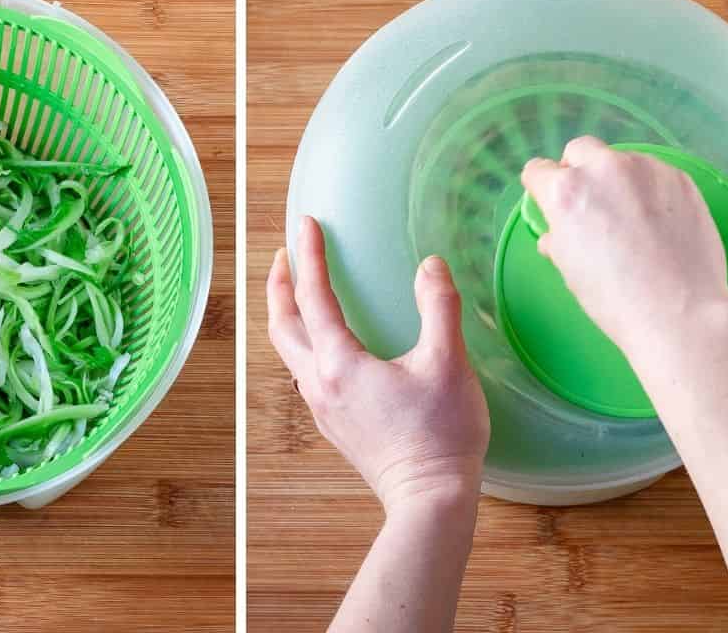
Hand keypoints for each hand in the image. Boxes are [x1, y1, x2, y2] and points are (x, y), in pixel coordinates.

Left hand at [267, 216, 488, 513]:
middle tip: (285, 255)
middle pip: (282, 325)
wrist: (430, 503)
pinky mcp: (335, 423)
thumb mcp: (447, 364)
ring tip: (299, 292)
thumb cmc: (440, 435)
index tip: (305, 224)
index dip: (309, 256)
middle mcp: (320, 383)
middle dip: (279, 285)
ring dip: (288, 315)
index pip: (313, 297)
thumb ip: (439, 308)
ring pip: (289, 350)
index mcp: (339, 363)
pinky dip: (304, 341)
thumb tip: (431, 265)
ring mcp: (323, 407)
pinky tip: (326, 342)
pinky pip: (305, 370)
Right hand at [521, 135, 727, 357]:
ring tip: (633, 216)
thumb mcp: (568, 269)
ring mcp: (645, 169)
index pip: (537, 170)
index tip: (551, 202)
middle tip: (592, 204)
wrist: (680, 313)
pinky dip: (650, 189)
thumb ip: (558, 238)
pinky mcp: (679, 177)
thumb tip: (557, 234)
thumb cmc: (614, 298)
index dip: (542, 188)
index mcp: (565, 191)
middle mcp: (602, 168)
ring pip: (621, 159)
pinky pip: (654, 173)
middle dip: (579, 171)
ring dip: (618, 179)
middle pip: (579, 150)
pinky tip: (660, 221)